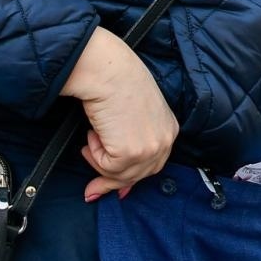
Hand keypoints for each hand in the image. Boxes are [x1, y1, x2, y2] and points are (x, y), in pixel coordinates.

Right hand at [61, 27, 178, 201]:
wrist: (108, 70)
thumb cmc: (117, 81)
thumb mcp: (134, 113)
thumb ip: (133, 138)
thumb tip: (120, 172)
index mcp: (169, 128)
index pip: (154, 164)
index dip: (132, 177)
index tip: (118, 190)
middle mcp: (165, 140)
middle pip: (138, 175)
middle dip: (112, 181)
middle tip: (92, 189)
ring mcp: (149, 148)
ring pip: (119, 174)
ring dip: (99, 158)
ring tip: (92, 135)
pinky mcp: (130, 153)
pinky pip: (105, 166)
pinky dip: (94, 152)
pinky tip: (94, 131)